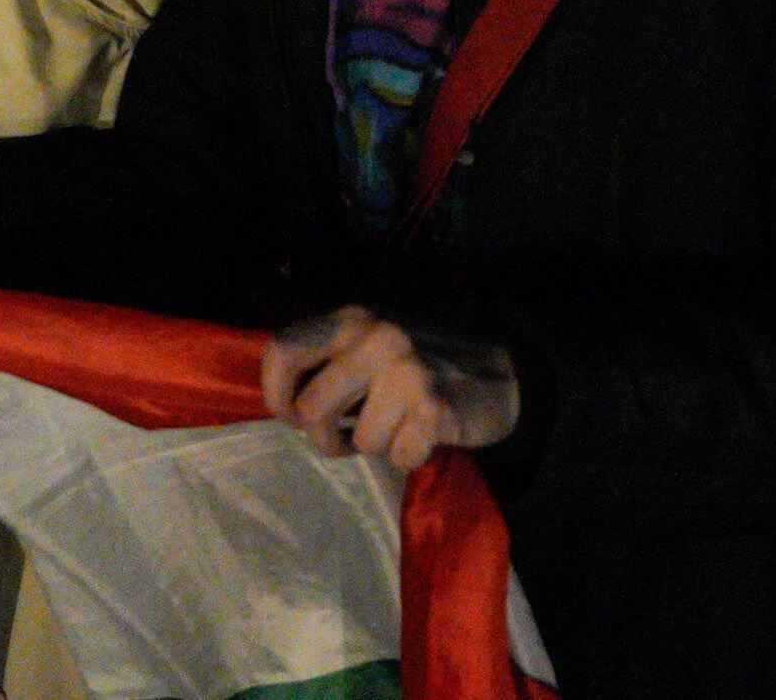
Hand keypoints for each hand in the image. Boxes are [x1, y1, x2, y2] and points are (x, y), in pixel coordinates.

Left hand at [263, 306, 518, 472]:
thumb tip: (281, 400)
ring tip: (397, 427)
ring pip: (358, 441)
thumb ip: (328, 360)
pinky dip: (409, 456)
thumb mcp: (368, 344)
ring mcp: (407, 371)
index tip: (289, 416)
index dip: (275, 394)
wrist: (500, 374)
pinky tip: (425, 434)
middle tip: (345, 439)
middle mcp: (376, 337)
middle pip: (311, 410)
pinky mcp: (434, 407)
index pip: (283, 350)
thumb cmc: (419, 366)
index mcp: (351, 319)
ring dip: (375, 447)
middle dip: (324, 439)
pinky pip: (397, 457)